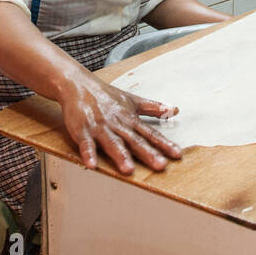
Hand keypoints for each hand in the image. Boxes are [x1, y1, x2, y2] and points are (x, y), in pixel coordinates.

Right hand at [58, 73, 182, 173]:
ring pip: (112, 142)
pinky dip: (88, 153)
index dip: (164, 144)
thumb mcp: (132, 100)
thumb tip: (174, 110)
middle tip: (160, 165)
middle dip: (147, 153)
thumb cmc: (106, 95)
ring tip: (128, 170)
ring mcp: (100, 127)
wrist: (78, 84)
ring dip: (120, 155)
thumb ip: (153, 108)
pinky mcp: (83, 130)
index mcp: (130, 119)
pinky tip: (92, 164)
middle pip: (134, 140)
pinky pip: (86, 143)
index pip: (150, 133)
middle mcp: (117, 124)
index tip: (177, 155)